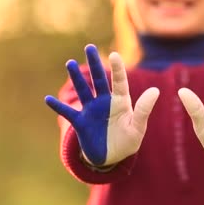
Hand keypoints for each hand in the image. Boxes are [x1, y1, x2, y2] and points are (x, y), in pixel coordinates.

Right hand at [45, 44, 159, 165]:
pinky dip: (58, 106)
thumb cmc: (128, 141)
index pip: (119, 81)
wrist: (112, 157)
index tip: (114, 55)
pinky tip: (48, 99)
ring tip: (71, 63)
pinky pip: (67, 112)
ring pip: (83, 91)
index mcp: (120, 101)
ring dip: (76, 78)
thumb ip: (144, 110)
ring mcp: (91, 111)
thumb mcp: (138, 128)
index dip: (117, 69)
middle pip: (98, 80)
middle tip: (89, 47)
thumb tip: (155, 90)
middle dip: (94, 64)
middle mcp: (104, 102)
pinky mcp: (81, 122)